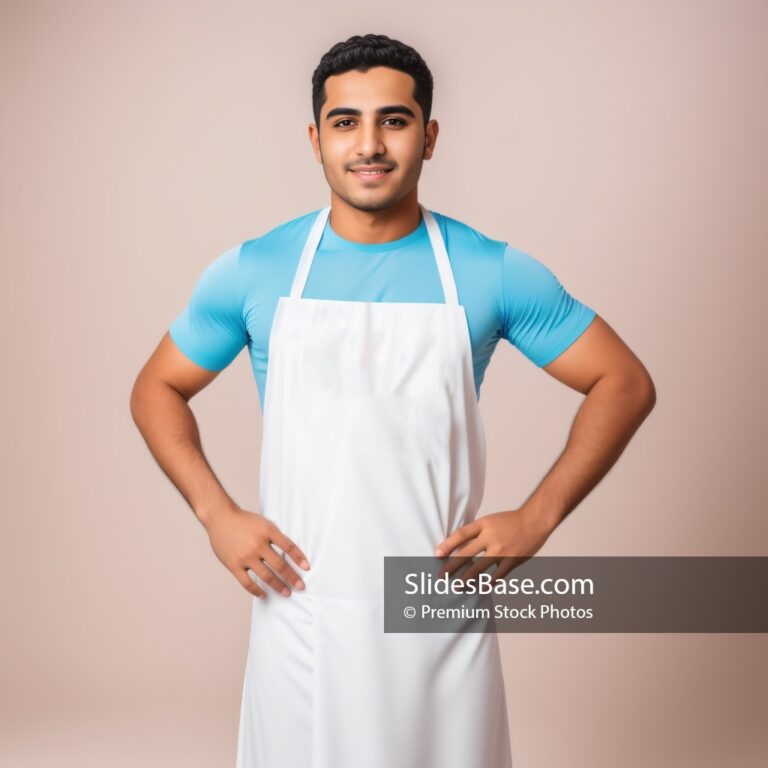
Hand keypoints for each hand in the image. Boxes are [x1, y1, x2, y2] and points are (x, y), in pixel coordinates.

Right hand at [204, 505, 310, 598]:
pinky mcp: (234, 565)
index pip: (288, 547)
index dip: (299, 558)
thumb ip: (275, 537)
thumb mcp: (264, 523)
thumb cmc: (244, 521)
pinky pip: (247, 583)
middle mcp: (258, 544)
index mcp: (268, 531)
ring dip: (279, 586)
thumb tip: (289, 554)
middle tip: (301, 586)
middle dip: (292, 577)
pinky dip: (257, 591)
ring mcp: (245, 556)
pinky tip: (264, 595)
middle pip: (279, 565)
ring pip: (266, 576)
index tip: (306, 568)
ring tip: (287, 593)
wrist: (221, 518)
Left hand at [433, 508, 552, 583]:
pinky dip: (487, 583)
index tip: (437, 554)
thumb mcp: (491, 520)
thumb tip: (459, 545)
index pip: (461, 535)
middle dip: (451, 566)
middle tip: (441, 575)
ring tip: (457, 586)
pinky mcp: (512, 561)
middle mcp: (491, 537)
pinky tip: (479, 588)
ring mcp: (501, 550)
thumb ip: (477, 532)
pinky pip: (496, 576)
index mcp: (484, 525)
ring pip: (479, 568)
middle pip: (466, 554)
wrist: (535, 521)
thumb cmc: (511, 521)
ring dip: (466, 579)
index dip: (447, 545)